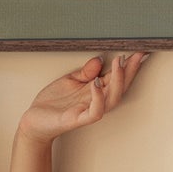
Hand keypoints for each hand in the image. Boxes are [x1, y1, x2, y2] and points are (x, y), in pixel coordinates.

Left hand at [18, 52, 150, 145]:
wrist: (34, 120)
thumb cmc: (52, 102)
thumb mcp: (70, 80)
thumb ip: (85, 72)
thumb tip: (99, 59)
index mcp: (95, 91)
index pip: (116, 77)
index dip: (128, 66)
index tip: (139, 51)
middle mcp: (95, 101)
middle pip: (120, 87)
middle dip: (130, 71)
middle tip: (137, 55)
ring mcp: (88, 111)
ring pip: (112, 99)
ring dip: (118, 81)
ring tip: (119, 64)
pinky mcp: (77, 119)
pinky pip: (95, 112)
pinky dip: (98, 98)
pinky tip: (96, 83)